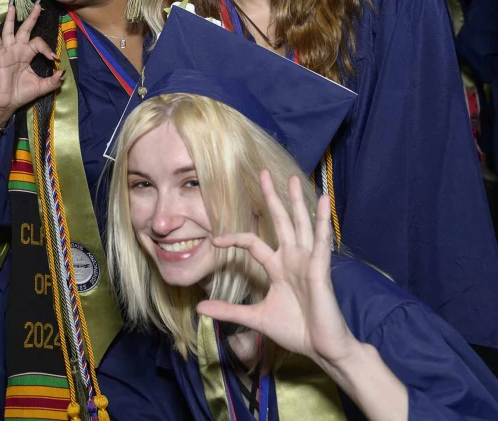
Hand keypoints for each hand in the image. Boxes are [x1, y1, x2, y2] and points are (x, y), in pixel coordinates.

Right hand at [0, 0, 62, 126]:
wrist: (6, 104)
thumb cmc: (21, 93)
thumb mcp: (41, 87)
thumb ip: (53, 81)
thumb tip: (63, 73)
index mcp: (27, 54)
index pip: (38, 43)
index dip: (47, 48)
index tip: (54, 59)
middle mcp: (17, 50)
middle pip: (25, 29)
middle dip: (31, 17)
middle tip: (37, 4)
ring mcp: (8, 53)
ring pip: (9, 31)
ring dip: (10, 18)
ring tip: (12, 5)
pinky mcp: (0, 58)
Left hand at [195, 171, 358, 367]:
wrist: (322, 348)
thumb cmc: (295, 331)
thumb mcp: (256, 318)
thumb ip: (229, 311)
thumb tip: (199, 308)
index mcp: (278, 268)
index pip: (253, 243)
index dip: (234, 238)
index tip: (215, 240)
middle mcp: (293, 259)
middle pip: (280, 221)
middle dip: (271, 198)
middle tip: (261, 173)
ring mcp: (308, 261)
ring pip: (301, 224)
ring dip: (297, 201)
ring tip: (293, 177)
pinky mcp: (321, 268)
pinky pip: (321, 240)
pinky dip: (322, 219)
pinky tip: (323, 199)